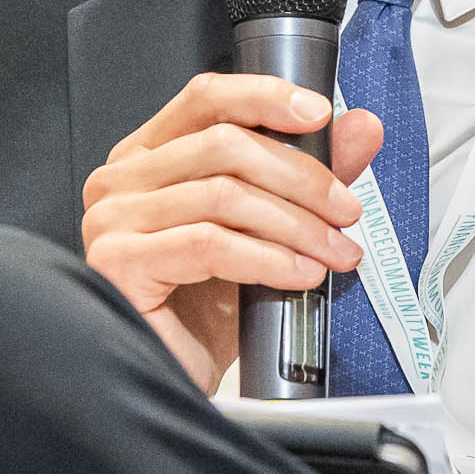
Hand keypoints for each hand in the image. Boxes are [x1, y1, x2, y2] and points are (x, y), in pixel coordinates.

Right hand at [82, 73, 381, 392]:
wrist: (173, 376)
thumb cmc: (205, 309)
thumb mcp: (264, 231)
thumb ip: (306, 176)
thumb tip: (361, 129)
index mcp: (149, 156)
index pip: (206, 98)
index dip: (265, 97)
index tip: (320, 114)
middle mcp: (121, 179)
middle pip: (224, 146)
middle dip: (301, 178)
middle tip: (346, 210)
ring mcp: (112, 220)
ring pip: (223, 195)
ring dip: (295, 224)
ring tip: (334, 251)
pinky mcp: (118, 262)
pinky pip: (209, 244)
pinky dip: (268, 258)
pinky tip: (301, 274)